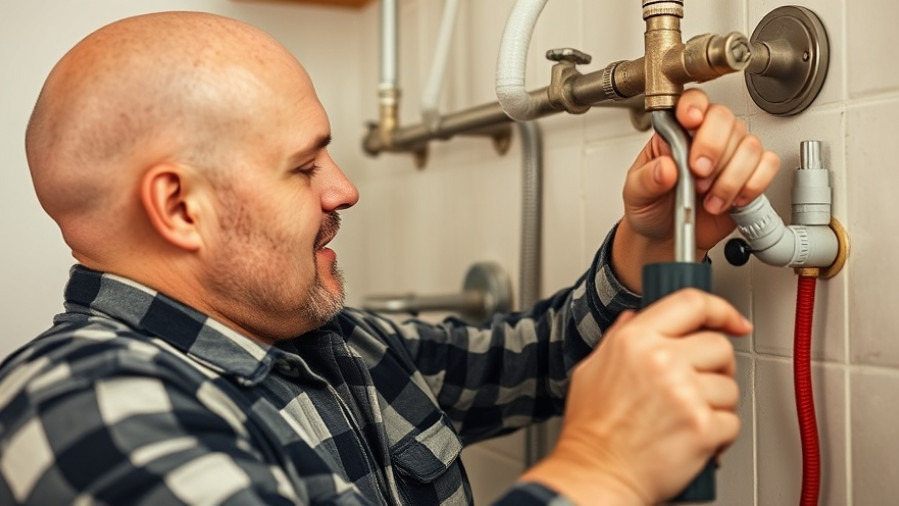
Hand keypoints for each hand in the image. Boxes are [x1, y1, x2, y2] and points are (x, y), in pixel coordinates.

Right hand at [520, 289, 750, 504]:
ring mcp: (684, 393)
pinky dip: (719, 435)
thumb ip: (617, 338)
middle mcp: (661, 360)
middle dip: (716, 368)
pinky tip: (692, 438)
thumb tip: (634, 318)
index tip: (733, 322)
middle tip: (700, 386)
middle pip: (719, 346)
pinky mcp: (701, 427)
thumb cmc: (591, 430)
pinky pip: (732, 422)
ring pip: (730, 387)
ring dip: (716, 405)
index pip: (691, 304)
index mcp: (634, 341)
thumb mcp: (591, 370)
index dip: (720, 310)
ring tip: (687, 418)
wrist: (595, 475)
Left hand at [612, 89, 779, 290]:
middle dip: (714, 150)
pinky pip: (767, 166)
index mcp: (674, 132)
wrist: (664, 238)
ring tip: (710, 199)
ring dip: (730, 177)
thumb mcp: (635, 194)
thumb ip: (647, 179)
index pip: (692, 101)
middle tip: (698, 176)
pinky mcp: (749, 176)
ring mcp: (730, 155)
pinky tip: (733, 200)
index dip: (695, 106)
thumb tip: (665, 167)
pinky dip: (753, 185)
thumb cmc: (649, 208)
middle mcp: (705, 138)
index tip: (690, 122)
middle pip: (725, 120)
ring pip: (749, 145)